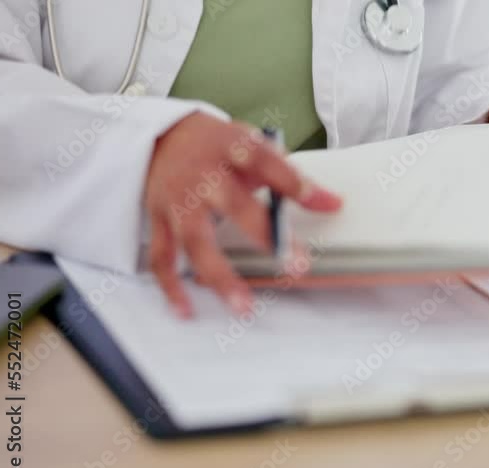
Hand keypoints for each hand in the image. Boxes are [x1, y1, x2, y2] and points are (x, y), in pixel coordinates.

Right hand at [145, 112, 342, 318]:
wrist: (162, 136)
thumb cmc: (217, 145)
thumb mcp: (251, 144)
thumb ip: (286, 174)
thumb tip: (329, 203)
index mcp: (229, 147)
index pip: (265, 160)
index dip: (294, 181)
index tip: (327, 203)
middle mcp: (202, 175)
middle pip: (233, 206)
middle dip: (265, 236)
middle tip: (295, 266)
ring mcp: (177, 200)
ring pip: (195, 241)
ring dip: (219, 275)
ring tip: (243, 305)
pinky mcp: (159, 220)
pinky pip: (163, 257)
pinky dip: (171, 286)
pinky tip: (187, 310)